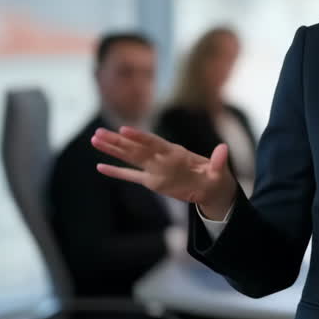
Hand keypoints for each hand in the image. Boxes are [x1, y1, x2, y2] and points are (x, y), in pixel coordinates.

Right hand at [91, 126, 236, 218]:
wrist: (213, 188)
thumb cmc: (216, 178)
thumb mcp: (219, 172)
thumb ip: (218, 161)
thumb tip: (223, 148)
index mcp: (176, 154)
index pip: (154, 143)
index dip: (140, 137)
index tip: (124, 130)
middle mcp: (162, 158)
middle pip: (136, 148)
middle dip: (117, 141)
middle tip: (98, 133)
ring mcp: (156, 169)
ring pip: (130, 158)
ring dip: (113, 150)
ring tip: (95, 140)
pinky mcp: (153, 182)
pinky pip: (132, 176)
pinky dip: (117, 172)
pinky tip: (101, 166)